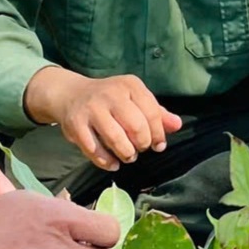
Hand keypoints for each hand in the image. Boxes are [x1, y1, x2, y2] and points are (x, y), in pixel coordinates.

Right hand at [24, 69, 183, 170]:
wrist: (71, 94)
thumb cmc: (110, 100)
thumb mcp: (134, 98)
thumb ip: (156, 113)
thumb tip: (177, 125)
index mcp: (129, 85)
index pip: (151, 112)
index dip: (158, 134)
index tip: (158, 146)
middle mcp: (111, 94)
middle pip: (135, 126)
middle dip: (142, 144)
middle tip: (140, 149)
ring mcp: (92, 109)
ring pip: (115, 138)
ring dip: (126, 153)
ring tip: (128, 156)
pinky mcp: (76, 124)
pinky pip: (94, 149)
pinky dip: (106, 161)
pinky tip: (113, 164)